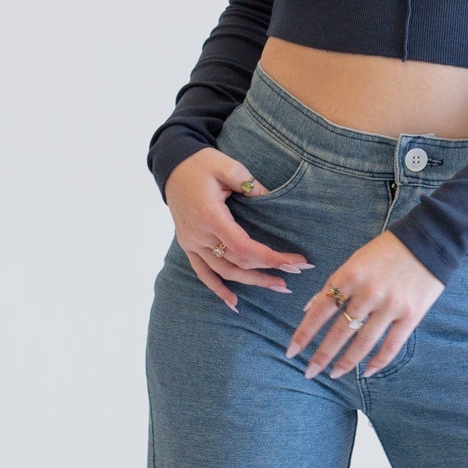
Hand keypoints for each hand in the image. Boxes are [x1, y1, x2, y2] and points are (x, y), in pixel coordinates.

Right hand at [164, 147, 314, 309]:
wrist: (172, 165)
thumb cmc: (202, 163)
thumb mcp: (228, 166)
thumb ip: (250, 183)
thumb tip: (272, 198)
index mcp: (210, 216)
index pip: (244, 247)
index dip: (271, 258)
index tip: (295, 263)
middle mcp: (199, 235)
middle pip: (237, 263)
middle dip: (268, 270)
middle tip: (296, 274)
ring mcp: (191, 242)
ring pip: (223, 272)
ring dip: (251, 282)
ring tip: (278, 286)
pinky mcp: (188, 245)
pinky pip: (202, 272)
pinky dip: (217, 289)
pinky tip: (234, 303)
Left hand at [288, 231, 444, 378]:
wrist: (430, 241)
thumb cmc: (388, 250)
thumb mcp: (356, 260)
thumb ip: (334, 284)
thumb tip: (309, 308)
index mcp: (350, 275)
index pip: (320, 310)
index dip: (304, 333)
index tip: (291, 352)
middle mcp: (368, 293)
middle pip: (339, 331)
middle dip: (322, 355)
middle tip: (309, 372)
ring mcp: (391, 305)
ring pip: (363, 342)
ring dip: (346, 362)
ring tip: (334, 374)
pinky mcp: (411, 315)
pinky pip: (391, 345)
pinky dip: (378, 362)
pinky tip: (366, 372)